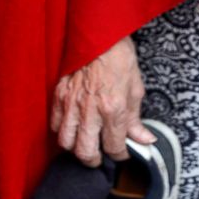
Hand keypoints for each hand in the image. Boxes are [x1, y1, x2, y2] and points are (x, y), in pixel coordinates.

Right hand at [50, 36, 156, 166]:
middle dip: (93, 160)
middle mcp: (90, 110)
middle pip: (85, 151)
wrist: (99, 37)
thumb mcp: (136, 90)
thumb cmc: (119, 60)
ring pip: (65, 142)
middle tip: (99, 158)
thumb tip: (144, 139)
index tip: (122, 153)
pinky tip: (71, 128)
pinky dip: (62, 131)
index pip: (115, 146)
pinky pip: (55, 124)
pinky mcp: (59, 96)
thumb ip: (135, 120)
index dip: (120, 155)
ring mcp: (71, 104)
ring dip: (75, 148)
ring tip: (83, 145)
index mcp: (113, 109)